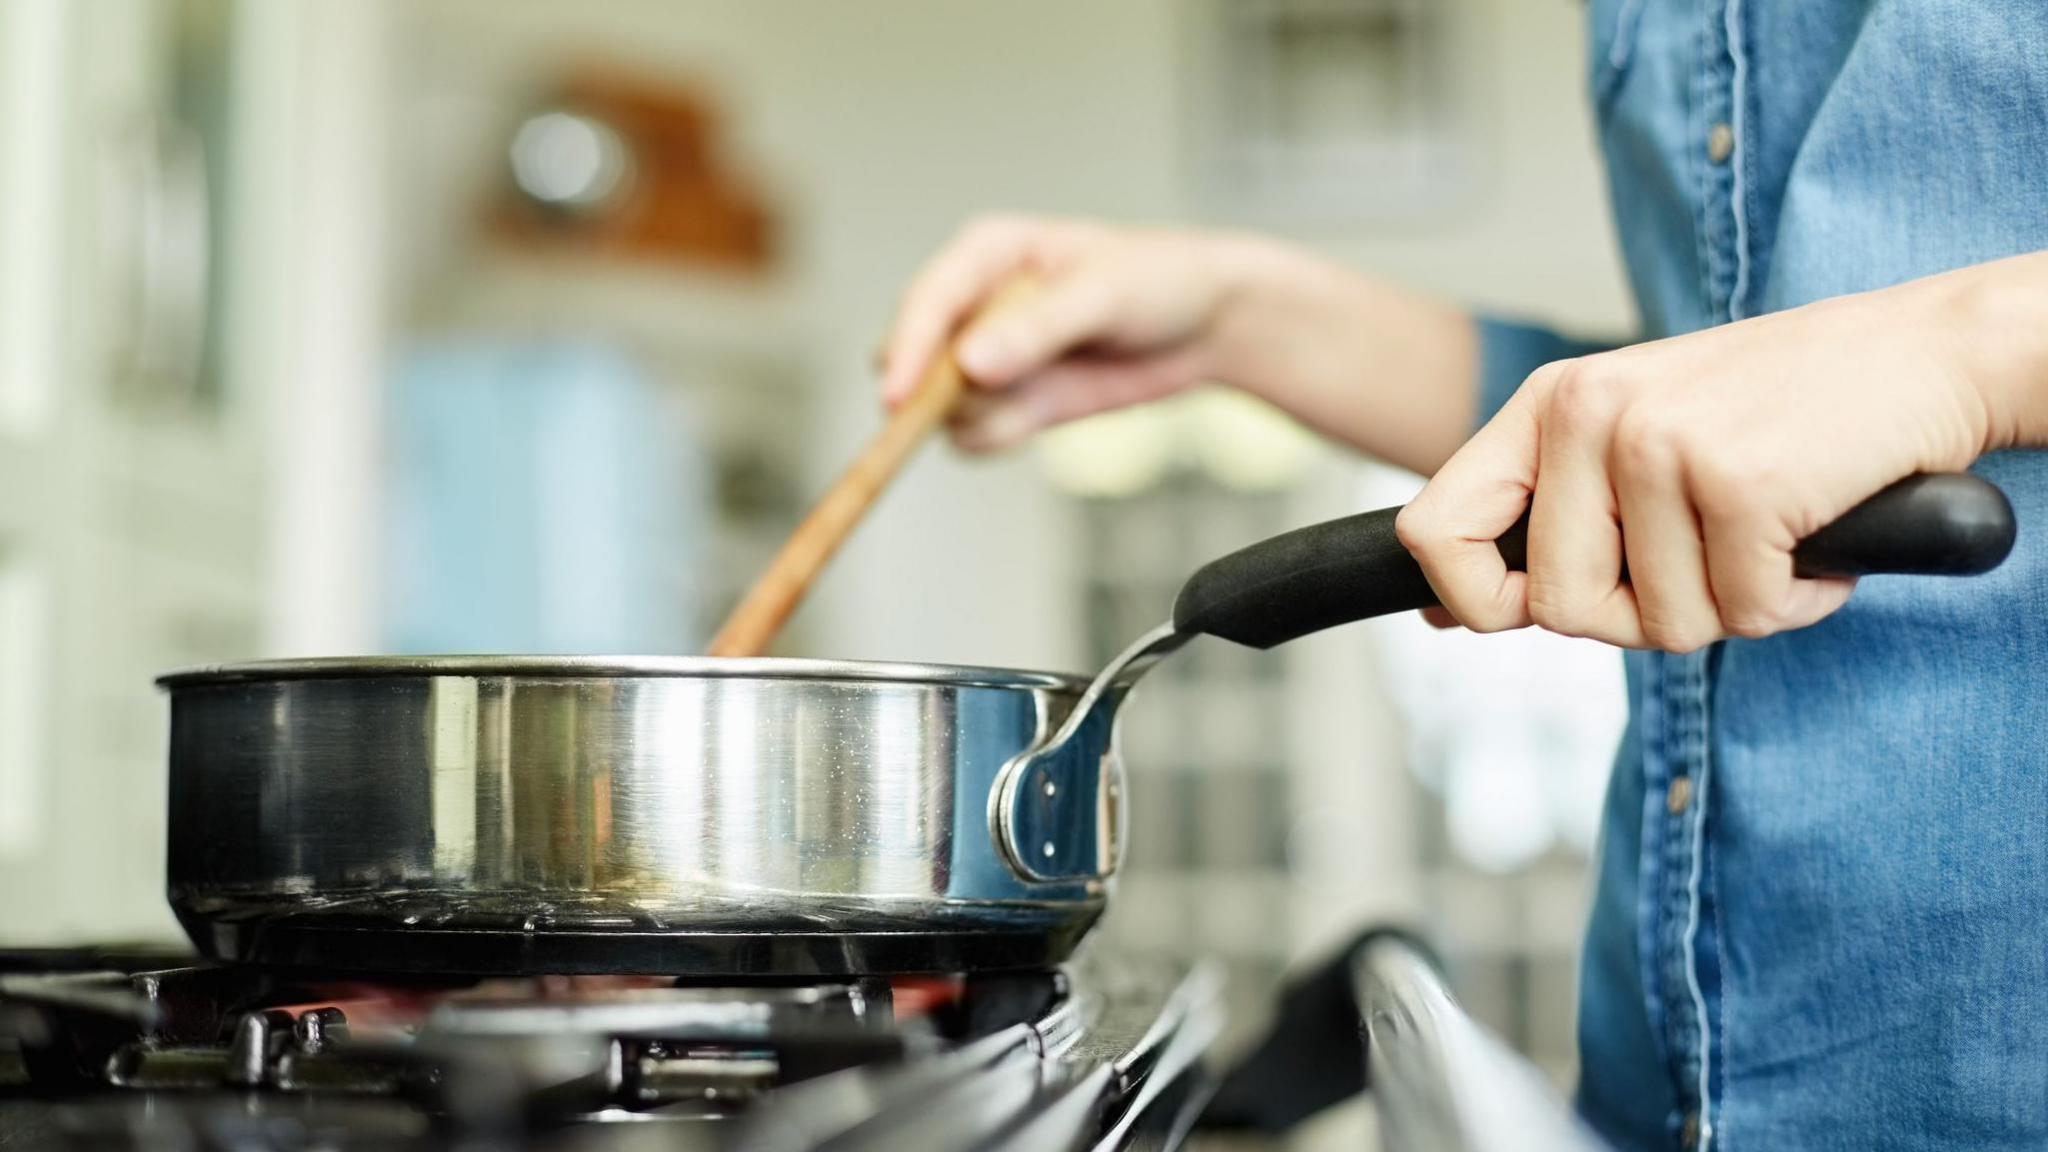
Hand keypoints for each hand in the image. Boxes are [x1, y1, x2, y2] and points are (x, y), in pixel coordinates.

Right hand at [881, 215, 1247, 451]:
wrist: (1207, 324)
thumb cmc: (1159, 281)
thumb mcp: (1104, 293)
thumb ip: (1036, 328)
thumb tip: (971, 364)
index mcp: (985, 254)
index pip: (926, 301)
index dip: (908, 349)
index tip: (898, 397)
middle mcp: (973, 306)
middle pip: (914, 360)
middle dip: (940, 391)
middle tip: (996, 398)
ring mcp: (987, 359)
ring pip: (942, 408)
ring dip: (983, 415)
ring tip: (1047, 391)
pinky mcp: (1009, 401)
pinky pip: (974, 436)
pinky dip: (1002, 436)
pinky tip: (1050, 412)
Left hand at [1395, 274, 2009, 651]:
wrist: (1924, 353)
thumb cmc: (1778, 410)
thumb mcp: (1633, 439)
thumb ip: (1542, 517)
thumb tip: (1441, 613)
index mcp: (1550, 405)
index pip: (1434, 531)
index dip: (1471, 601)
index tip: (1521, 613)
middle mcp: (1590, 415)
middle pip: (1559, 608)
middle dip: (1640, 614)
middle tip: (1706, 557)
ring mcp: (1660, 445)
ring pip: (1661, 624)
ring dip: (1732, 605)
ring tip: (1767, 530)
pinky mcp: (1738, 483)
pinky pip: (1744, 615)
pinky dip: (1794, 600)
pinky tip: (1813, 535)